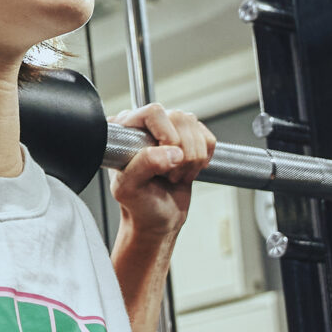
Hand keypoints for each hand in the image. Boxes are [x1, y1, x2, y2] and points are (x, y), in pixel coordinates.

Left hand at [111, 104, 215, 242]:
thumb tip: (172, 151)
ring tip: (176, 175)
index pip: (153, 112)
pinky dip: (203, 158)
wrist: (157, 219)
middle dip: (181, 152)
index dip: (166, 135)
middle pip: (179, 118)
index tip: (166, 159)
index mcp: (124, 131)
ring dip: (192, 158)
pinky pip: (208, 138)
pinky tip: (187, 171)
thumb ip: (144, 165)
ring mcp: (169, 130)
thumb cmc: (138, 205)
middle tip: (170, 174)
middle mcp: (146, 126)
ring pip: (195, 127)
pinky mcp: (188, 140)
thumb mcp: (129, 189)